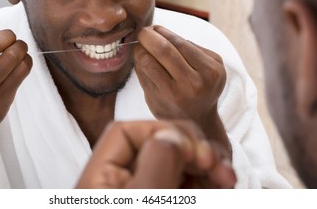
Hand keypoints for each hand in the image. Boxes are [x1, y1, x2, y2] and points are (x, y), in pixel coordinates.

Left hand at [76, 120, 235, 188]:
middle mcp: (119, 181)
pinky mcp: (162, 196)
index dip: (160, 129)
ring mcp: (143, 190)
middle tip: (216, 163)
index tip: (190, 146)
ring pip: (175, 166)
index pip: (125, 131)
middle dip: (191, 150)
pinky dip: (205, 182)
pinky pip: (184, 182)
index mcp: (101, 177)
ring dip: (205, 167)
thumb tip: (171, 133)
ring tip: (227, 178)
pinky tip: (221, 184)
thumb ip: (156, 163)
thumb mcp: (143, 198)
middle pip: (155, 146)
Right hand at [134, 26, 229, 152]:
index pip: (149, 62)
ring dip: (165, 33)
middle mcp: (194, 84)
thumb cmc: (170, 106)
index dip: (140, 50)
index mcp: (174, 96)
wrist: (200, 116)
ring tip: (155, 31)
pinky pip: (192, 44)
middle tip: (142, 32)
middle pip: (165, 49)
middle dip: (150, 36)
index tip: (136, 45)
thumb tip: (140, 44)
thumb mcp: (151, 95)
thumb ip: (144, 71)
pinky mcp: (218, 62)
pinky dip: (180, 42)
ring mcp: (210, 72)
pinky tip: (174, 46)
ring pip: (181, 42)